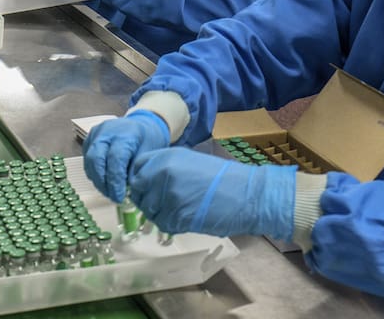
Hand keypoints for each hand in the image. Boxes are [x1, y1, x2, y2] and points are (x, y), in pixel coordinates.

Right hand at [82, 111, 169, 202]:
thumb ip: (135, 171)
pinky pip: (87, 158)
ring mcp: (96, 133)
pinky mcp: (89, 138)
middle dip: (102, 182)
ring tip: (109, 192)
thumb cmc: (147, 140)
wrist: (141, 125)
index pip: (115, 159)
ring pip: (89, 160)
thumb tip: (125, 191)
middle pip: (96, 158)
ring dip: (97, 179)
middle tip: (112, 197)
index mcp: (125, 133)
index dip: (115, 181)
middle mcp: (107, 130)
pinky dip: (93, 172)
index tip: (119, 197)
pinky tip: (103, 181)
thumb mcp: (148, 155)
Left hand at [129, 148, 295, 238]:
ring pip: (149, 211)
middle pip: (138, 191)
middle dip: (147, 200)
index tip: (147, 188)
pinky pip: (164, 224)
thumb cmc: (222, 179)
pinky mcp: (177, 216)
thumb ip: (165, 168)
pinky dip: (172, 225)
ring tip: (181, 211)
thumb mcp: (189, 162)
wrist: (248, 194)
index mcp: (165, 157)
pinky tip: (187, 219)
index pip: (135, 169)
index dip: (139, 181)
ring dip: (161, 214)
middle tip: (165, 204)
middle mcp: (162, 173)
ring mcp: (168, 195)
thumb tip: (147, 181)